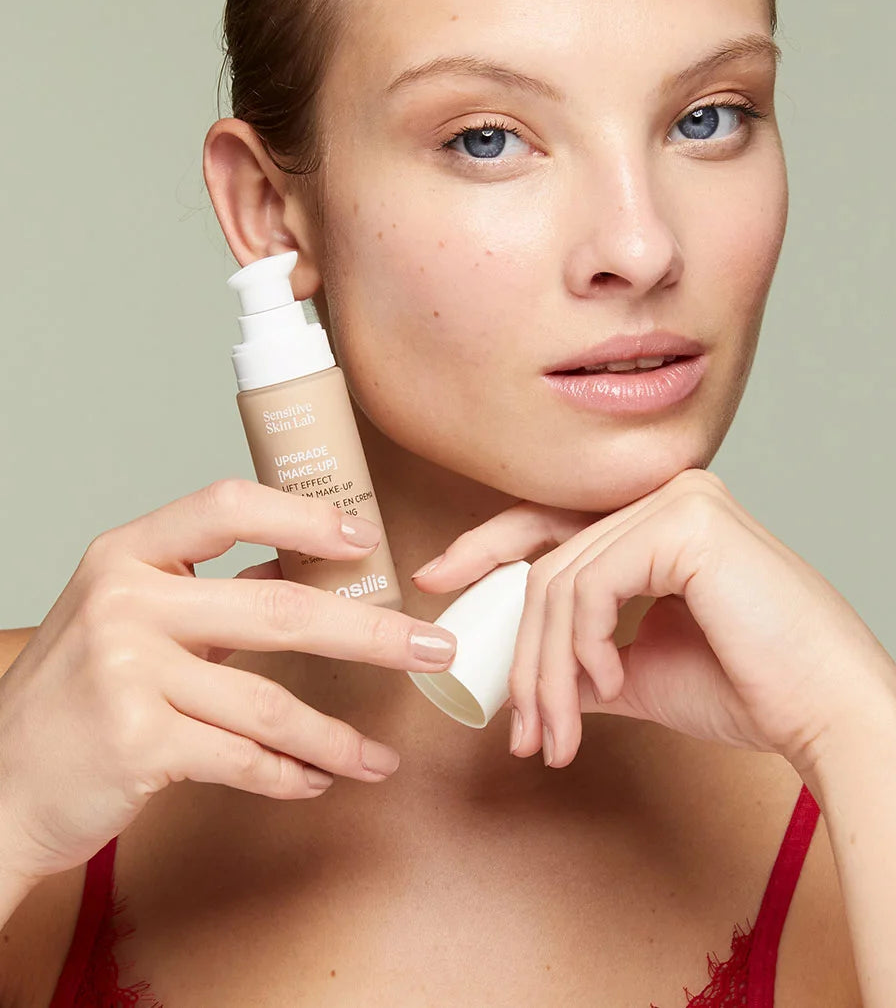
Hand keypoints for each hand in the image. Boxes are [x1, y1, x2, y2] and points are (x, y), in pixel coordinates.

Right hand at [0, 479, 457, 886]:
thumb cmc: (73, 697)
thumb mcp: (122, 617)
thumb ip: (201, 590)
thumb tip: (298, 567)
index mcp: (126, 555)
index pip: (227, 505)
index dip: (304, 517)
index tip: (365, 539)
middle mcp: (124, 602)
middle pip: (279, 607)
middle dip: (372, 633)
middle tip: (433, 649)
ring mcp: (127, 672)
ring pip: (269, 701)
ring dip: (337, 735)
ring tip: (378, 756)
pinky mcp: (136, 743)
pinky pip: (242, 757)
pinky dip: (290, 773)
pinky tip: (317, 780)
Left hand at [413, 468, 895, 776]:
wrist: (829, 715)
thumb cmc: (753, 691)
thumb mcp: (644, 671)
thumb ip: (589, 660)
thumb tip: (534, 677)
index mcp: (663, 519)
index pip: (556, 524)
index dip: (487, 547)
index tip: (437, 581)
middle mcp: (670, 494)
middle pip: (549, 559)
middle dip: (521, 649)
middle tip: (516, 724)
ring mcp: (679, 500)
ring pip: (562, 581)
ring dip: (546, 669)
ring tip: (555, 734)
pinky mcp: (686, 523)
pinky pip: (591, 584)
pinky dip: (581, 644)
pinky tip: (606, 685)